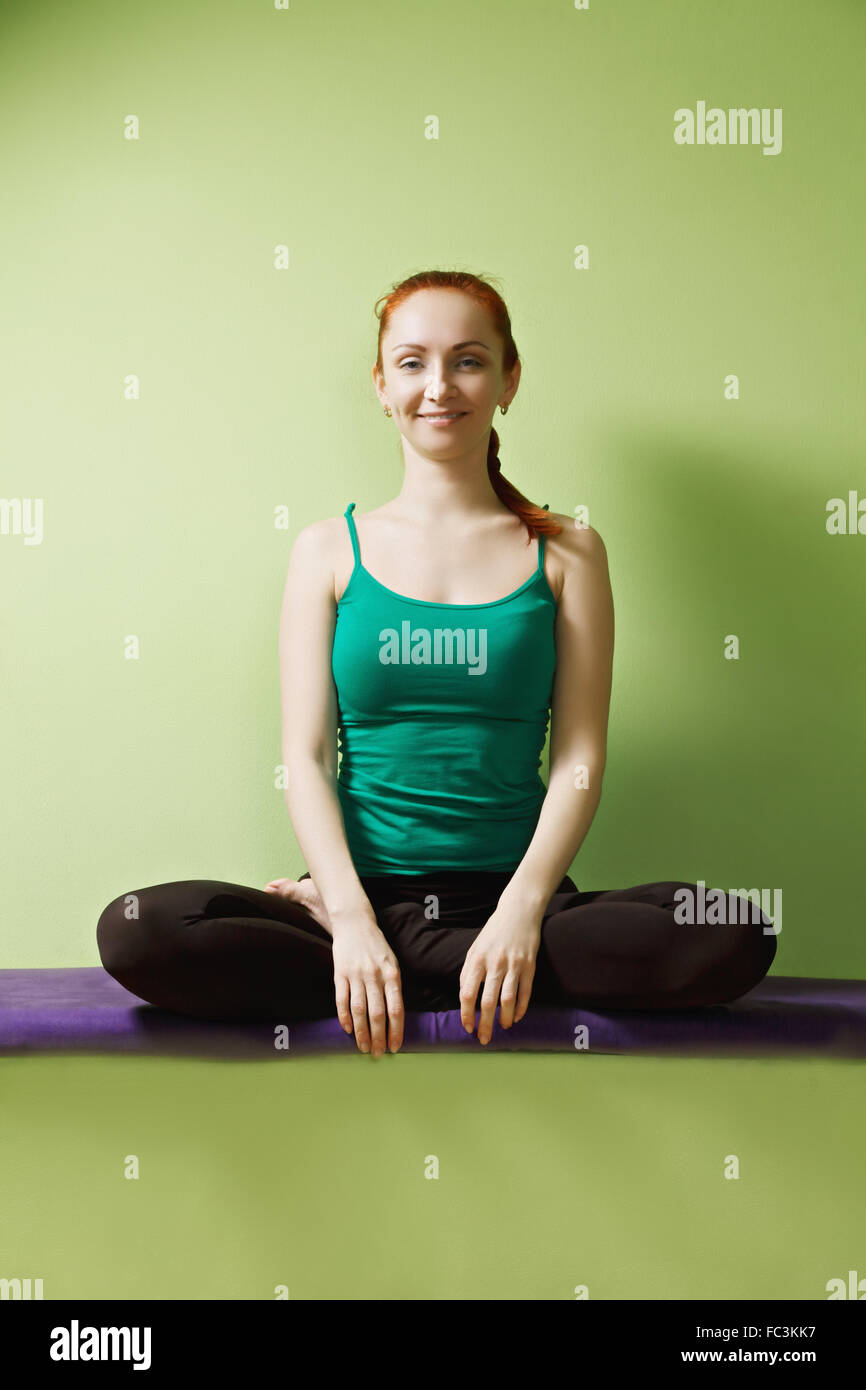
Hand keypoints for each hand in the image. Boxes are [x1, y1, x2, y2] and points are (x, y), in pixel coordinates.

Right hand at [330, 920, 404, 1057]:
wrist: (354, 923)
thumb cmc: (376, 946)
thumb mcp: (392, 962)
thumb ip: (394, 986)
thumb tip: (397, 1015)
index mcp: (392, 974)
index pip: (396, 1009)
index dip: (395, 1031)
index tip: (394, 1048)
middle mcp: (375, 976)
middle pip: (377, 1013)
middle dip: (378, 1037)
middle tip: (377, 1054)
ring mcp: (356, 975)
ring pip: (359, 1010)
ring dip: (362, 1032)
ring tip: (363, 1048)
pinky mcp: (340, 973)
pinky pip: (341, 1000)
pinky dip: (344, 1017)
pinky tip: (348, 1030)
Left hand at [459, 898, 543, 1043]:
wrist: (519, 912)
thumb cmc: (494, 932)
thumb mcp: (475, 948)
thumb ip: (468, 971)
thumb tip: (464, 997)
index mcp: (477, 959)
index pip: (467, 993)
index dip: (466, 1014)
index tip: (468, 1027)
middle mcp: (495, 963)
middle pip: (488, 1002)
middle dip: (485, 1025)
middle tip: (484, 1039)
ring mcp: (514, 965)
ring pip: (508, 999)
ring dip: (504, 1018)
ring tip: (502, 1028)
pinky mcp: (529, 965)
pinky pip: (526, 992)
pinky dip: (521, 1008)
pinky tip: (516, 1017)